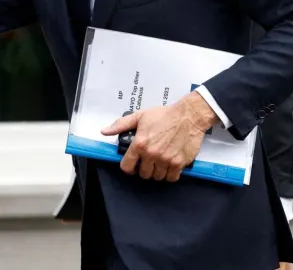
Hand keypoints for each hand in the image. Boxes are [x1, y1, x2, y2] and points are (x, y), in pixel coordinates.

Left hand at [101, 91, 218, 181]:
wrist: (188, 115)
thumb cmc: (164, 114)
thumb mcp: (140, 116)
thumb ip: (121, 124)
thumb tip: (104, 131)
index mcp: (140, 144)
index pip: (127, 166)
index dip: (128, 167)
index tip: (132, 164)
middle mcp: (151, 154)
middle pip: (143, 174)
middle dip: (144, 169)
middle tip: (148, 161)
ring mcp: (166, 160)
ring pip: (157, 177)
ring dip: (157, 172)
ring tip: (159, 162)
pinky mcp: (179, 163)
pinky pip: (171, 178)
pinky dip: (170, 174)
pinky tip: (170, 166)